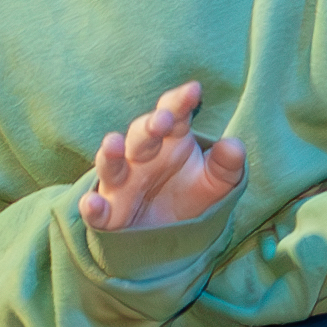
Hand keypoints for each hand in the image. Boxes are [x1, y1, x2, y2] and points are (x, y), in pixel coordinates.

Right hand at [79, 80, 248, 231]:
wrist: (173, 235)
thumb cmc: (192, 195)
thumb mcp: (218, 182)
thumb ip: (228, 164)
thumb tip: (234, 146)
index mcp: (170, 140)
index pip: (172, 113)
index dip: (180, 102)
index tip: (194, 91)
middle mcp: (141, 156)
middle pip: (141, 135)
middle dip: (150, 126)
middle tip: (163, 119)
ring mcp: (121, 184)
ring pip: (111, 165)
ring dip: (110, 154)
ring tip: (113, 143)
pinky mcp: (109, 214)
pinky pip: (98, 211)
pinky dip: (92, 207)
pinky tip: (93, 204)